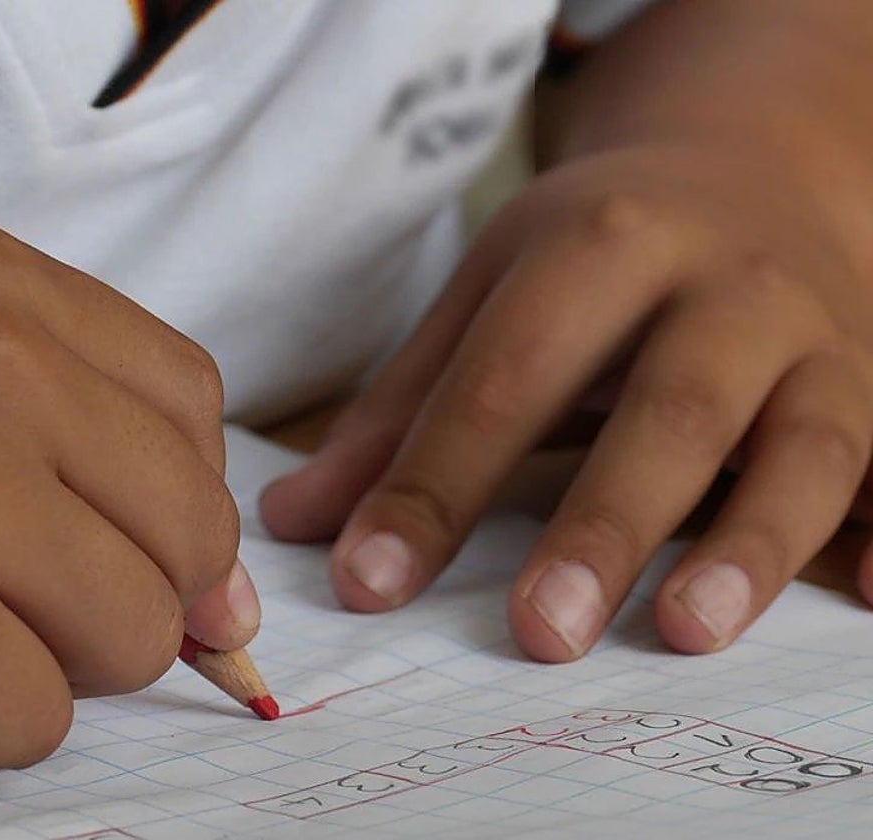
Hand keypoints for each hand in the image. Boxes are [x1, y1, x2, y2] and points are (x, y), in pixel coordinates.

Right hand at [0, 213, 256, 788]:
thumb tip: (232, 598)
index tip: (137, 544)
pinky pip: (40, 718)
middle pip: (188, 520)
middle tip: (16, 595)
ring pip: (137, 629)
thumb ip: (85, 449)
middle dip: (129, 589)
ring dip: (51, 658)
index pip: (189, 399)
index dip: (176, 491)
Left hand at [261, 145, 872, 660]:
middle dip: (601, 524)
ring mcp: (814, 337)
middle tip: (537, 637)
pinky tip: (870, 596)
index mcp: (598, 245)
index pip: (504, 378)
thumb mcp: (489, 299)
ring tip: (685, 632)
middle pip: (665, 408)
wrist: (746, 173)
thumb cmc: (595, 255)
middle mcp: (719, 284)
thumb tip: (294, 521)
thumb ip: (399, 413)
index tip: (368, 583)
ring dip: (752, 543)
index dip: (432, 485)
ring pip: (800, 443)